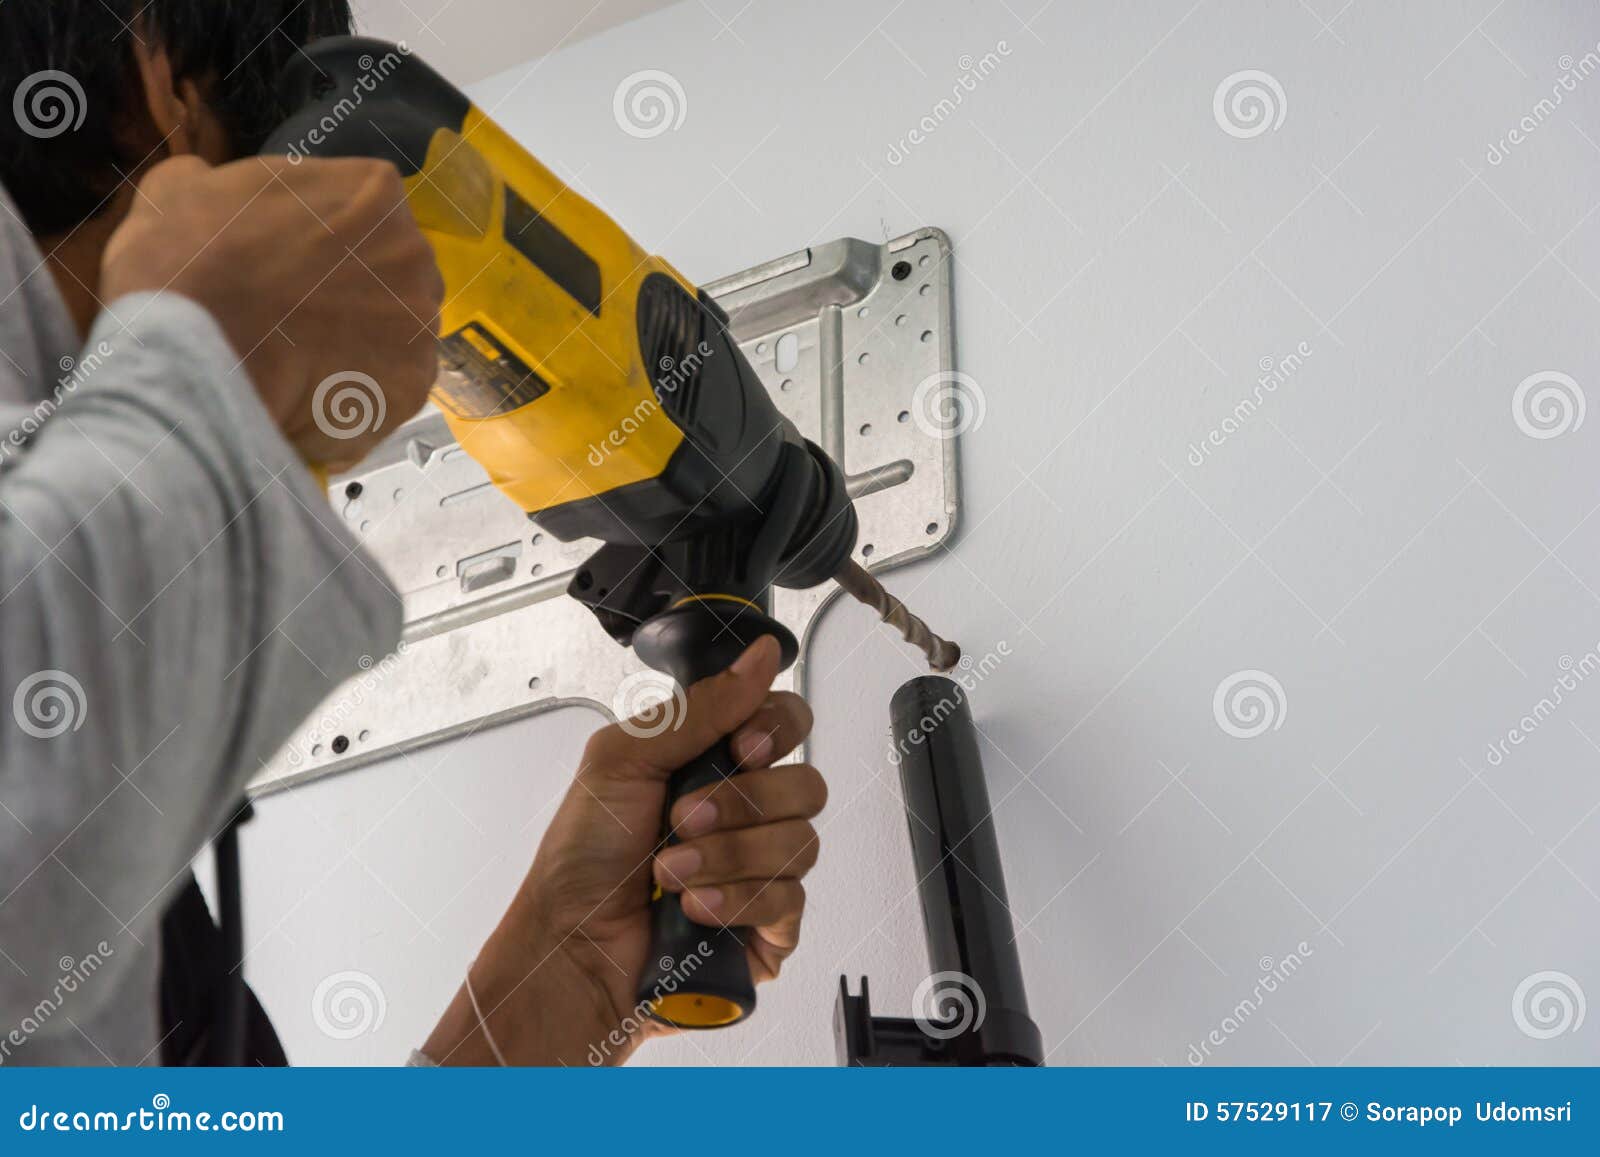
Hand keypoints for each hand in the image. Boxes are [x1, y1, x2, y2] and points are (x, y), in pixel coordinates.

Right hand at [100, 155, 442, 472]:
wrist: (193, 352)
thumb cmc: (185, 260)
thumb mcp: (179, 189)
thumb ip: (212, 180)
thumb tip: (205, 180)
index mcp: (374, 191)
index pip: (365, 215)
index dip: (325, 246)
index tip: (290, 269)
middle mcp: (414, 253)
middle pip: (393, 277)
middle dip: (355, 297)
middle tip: (296, 321)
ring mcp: (421, 323)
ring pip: (396, 338)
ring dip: (358, 350)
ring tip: (298, 367)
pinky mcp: (413, 387)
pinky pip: (388, 393)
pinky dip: (355, 401)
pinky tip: (309, 402)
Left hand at [424, 636, 825, 1064]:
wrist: (568, 944)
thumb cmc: (582, 854)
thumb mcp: (624, 759)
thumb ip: (702, 707)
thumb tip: (763, 654)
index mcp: (717, 763)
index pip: (787, 724)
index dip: (777, 730)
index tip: (741, 748)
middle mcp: (748, 813)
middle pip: (808, 785)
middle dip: (744, 802)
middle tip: (682, 818)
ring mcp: (761, 872)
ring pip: (802, 845)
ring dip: (729, 856)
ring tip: (670, 874)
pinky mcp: (767, 929)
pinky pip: (792, 903)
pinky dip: (740, 901)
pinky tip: (695, 910)